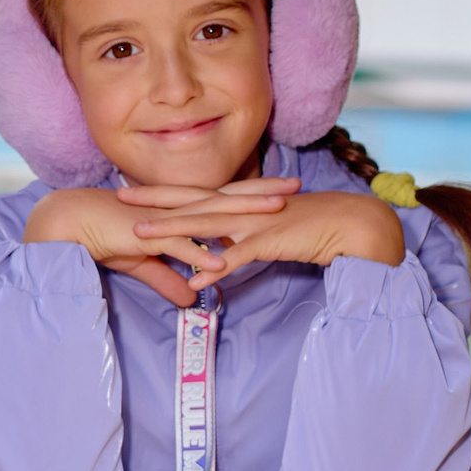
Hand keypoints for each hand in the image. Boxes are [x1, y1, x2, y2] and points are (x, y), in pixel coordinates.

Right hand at [24, 183, 292, 306]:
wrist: (71, 224)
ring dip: (243, 215)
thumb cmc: (104, 237)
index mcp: (176, 211)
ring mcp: (163, 220)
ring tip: (274, 214)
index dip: (252, 195)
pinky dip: (198, 253)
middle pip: (226, 199)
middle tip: (296, 186)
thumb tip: (191, 297)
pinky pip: (177, 246)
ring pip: (210, 216)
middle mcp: (175, 209)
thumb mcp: (143, 263)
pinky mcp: (145, 236)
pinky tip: (220, 261)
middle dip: (261, 193)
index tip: (281, 191)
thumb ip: (168, 278)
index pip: (222, 199)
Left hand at [131, 188, 405, 273]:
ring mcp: (257, 221)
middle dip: (154, 200)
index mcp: (241, 202)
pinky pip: (240, 256)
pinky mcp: (273, 240)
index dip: (161, 192)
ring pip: (207, 225)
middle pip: (191, 201)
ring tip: (140, 235)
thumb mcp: (267, 230)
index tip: (129, 189)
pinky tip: (195, 281)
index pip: (193, 194)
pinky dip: (217, 267)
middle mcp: (244, 206)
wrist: (351, 224)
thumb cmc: (310, 229)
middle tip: (118, 197)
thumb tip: (214, 256)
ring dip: (173, 231)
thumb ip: (239, 241)